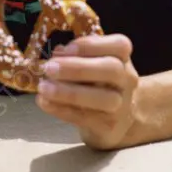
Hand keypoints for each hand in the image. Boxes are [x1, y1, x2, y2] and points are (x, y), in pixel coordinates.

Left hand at [35, 34, 140, 150]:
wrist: (116, 119)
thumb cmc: (98, 82)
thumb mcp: (92, 63)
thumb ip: (76, 56)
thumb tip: (57, 52)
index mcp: (123, 58)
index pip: (119, 45)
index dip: (91, 45)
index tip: (66, 48)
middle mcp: (127, 80)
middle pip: (111, 69)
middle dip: (77, 68)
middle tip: (49, 68)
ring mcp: (121, 105)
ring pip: (101, 98)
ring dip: (68, 92)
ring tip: (43, 87)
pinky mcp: (109, 126)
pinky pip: (84, 117)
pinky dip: (61, 109)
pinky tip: (44, 101)